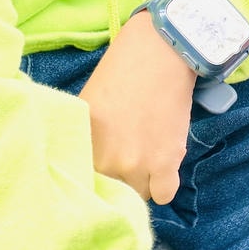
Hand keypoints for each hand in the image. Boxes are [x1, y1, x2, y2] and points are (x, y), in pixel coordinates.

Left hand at [78, 10, 194, 203]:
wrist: (160, 53)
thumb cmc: (121, 73)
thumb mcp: (88, 105)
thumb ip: (86, 140)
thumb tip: (83, 167)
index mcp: (84, 144)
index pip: (83, 184)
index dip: (93, 180)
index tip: (101, 174)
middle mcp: (107, 160)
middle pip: (110, 194)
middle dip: (117, 182)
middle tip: (125, 163)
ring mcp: (137, 164)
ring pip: (137, 196)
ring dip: (141, 183)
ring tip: (145, 161)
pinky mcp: (166, 163)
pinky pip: (163, 195)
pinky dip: (163, 185)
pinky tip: (162, 167)